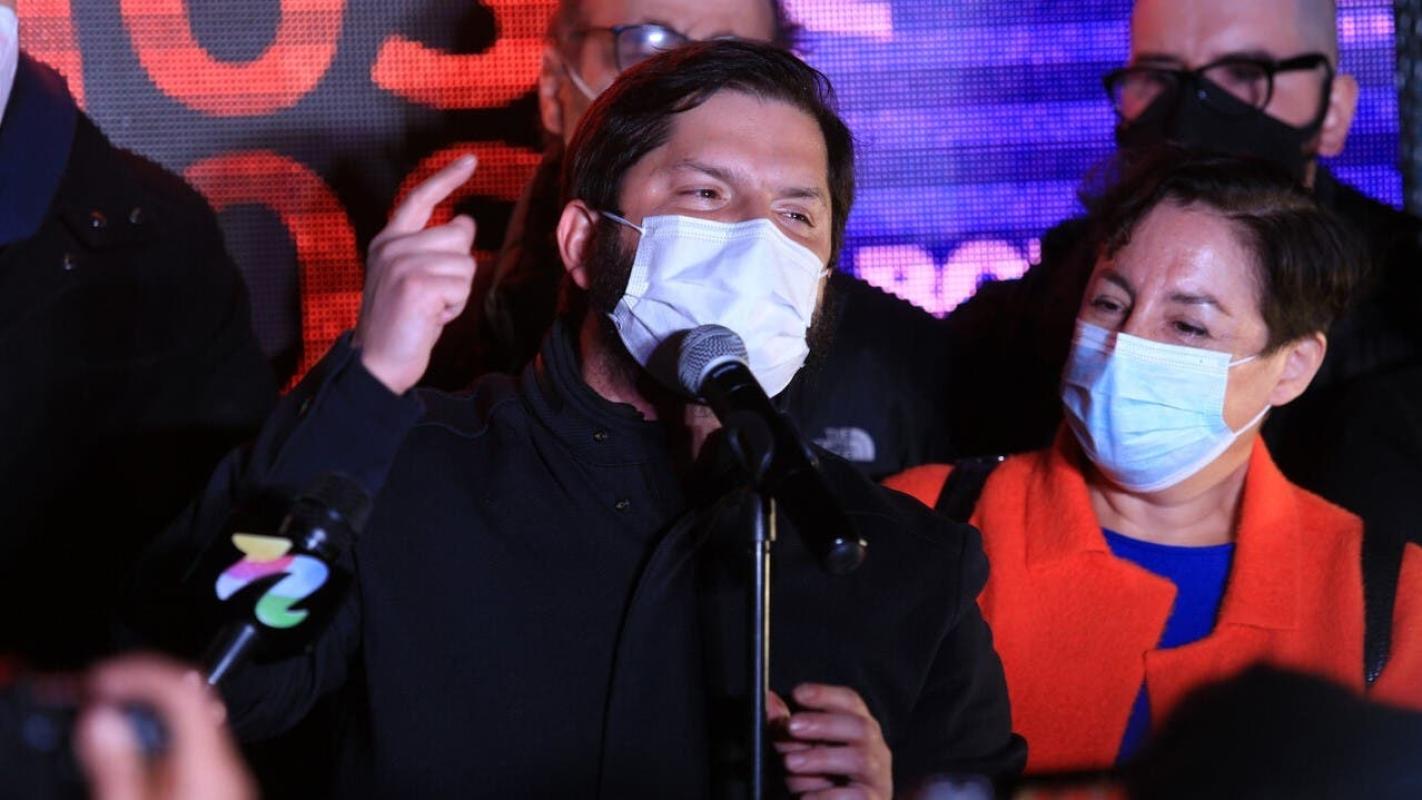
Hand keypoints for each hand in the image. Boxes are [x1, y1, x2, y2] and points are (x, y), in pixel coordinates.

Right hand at [75, 654, 254, 799]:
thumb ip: (116, 765)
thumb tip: (101, 717)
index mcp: (207, 762)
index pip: (182, 687)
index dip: (140, 670)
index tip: (103, 677)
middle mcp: (226, 763)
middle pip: (188, 698)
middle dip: (140, 687)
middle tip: (99, 692)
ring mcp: (228, 776)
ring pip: (190, 722)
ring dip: (149, 714)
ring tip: (108, 721)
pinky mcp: (222, 789)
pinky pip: (193, 746)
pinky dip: (161, 738)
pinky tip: (134, 753)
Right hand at [355, 155, 478, 393]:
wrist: (376, 363)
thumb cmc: (401, 324)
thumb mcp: (413, 278)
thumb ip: (433, 249)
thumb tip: (465, 223)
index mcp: (388, 241)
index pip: (420, 198)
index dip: (447, 178)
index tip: (470, 160)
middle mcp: (392, 246)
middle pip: (459, 235)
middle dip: (458, 269)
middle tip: (433, 297)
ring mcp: (402, 263)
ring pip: (465, 264)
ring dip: (457, 292)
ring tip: (429, 309)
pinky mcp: (416, 284)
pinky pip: (462, 287)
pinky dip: (455, 308)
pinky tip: (431, 319)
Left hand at [769, 684, 892, 799]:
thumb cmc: (823, 781)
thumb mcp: (800, 752)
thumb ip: (786, 728)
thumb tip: (769, 700)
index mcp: (859, 729)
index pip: (850, 702)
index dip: (825, 694)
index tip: (797, 693)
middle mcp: (875, 749)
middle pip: (860, 726)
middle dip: (823, 723)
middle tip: (791, 727)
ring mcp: (877, 777)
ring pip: (859, 759)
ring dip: (821, 758)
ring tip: (790, 763)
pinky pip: (856, 796)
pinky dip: (826, 796)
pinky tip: (805, 797)